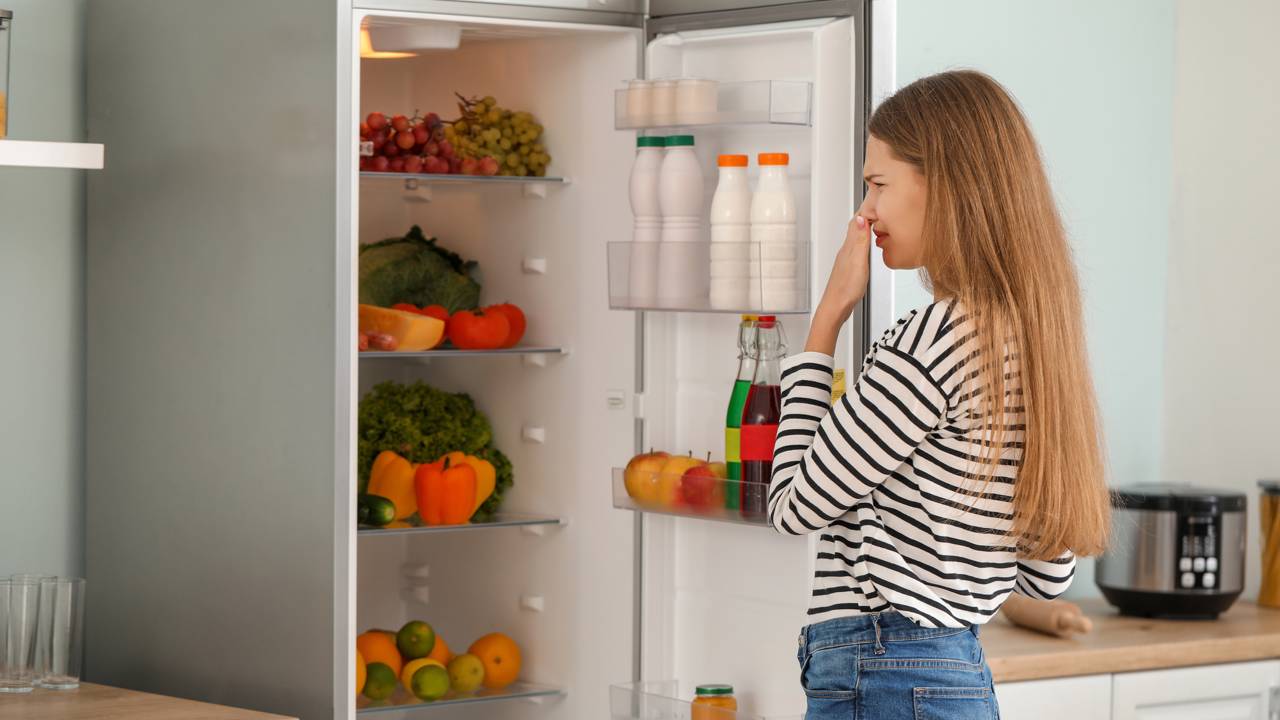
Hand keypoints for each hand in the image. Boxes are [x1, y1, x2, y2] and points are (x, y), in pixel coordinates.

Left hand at [805, 216, 870, 353]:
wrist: (834, 309)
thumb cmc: (846, 290)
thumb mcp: (858, 262)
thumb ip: (859, 240)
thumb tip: (860, 218)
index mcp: (848, 247)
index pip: (857, 221)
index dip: (866, 208)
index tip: (876, 197)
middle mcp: (846, 251)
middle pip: (855, 227)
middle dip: (866, 214)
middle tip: (877, 204)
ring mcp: (846, 260)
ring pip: (856, 238)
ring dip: (864, 227)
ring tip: (875, 220)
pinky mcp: (849, 269)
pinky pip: (857, 249)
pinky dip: (863, 242)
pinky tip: (866, 246)